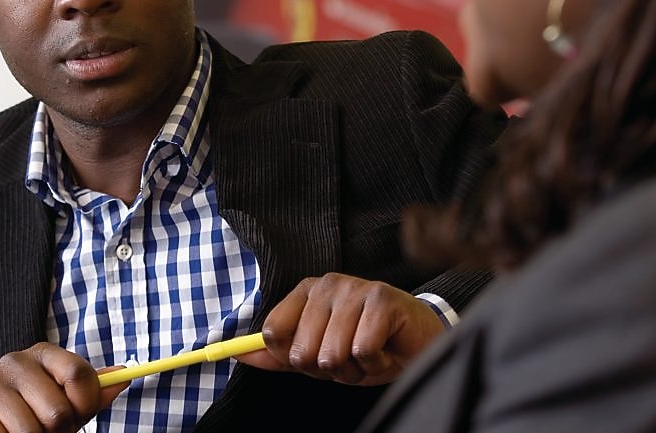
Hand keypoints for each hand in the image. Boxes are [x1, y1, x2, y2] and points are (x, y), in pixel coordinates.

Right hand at [0, 342, 127, 431]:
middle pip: (57, 411)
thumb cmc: (30, 412)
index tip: (80, 418)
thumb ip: (91, 393)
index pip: (78, 374)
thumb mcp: (63, 402)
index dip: (85, 404)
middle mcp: (15, 360)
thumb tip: (123, 376)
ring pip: (28, 431)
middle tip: (47, 432)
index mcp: (43, 354)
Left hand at [235, 273, 445, 385]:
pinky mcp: (383, 300)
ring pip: (332, 354)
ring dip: (353, 371)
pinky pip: (362, 353)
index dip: (293, 357)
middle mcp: (328, 284)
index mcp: (306, 291)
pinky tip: (385, 351)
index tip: (315, 355)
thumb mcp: (318, 353)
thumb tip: (236, 355)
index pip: (272, 332)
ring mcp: (356, 288)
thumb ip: (278, 355)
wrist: (419, 343)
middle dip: (328, 370)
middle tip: (350, 357)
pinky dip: (374, 365)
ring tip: (368, 354)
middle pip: (302, 351)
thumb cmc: (367, 345)